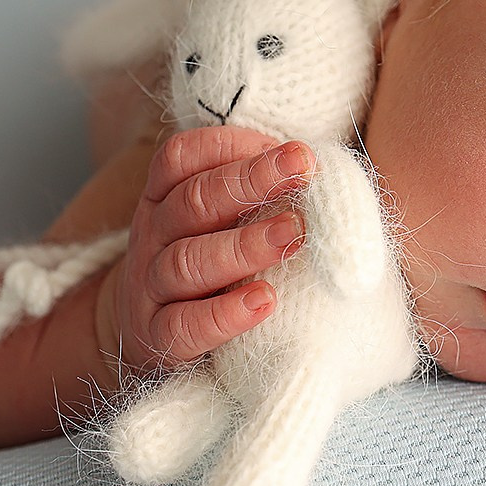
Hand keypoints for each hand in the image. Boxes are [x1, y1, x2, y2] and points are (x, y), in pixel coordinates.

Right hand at [97, 126, 313, 374]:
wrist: (151, 339)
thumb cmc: (211, 265)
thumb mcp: (222, 220)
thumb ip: (263, 194)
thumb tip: (334, 172)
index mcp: (166, 197)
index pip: (182, 157)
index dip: (233, 146)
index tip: (292, 151)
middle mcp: (153, 235)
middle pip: (193, 201)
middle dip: (251, 180)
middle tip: (303, 170)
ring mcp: (150, 287)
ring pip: (188, 261)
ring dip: (245, 246)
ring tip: (294, 235)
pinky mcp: (156, 337)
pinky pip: (184, 326)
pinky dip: (224, 314)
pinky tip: (265, 301)